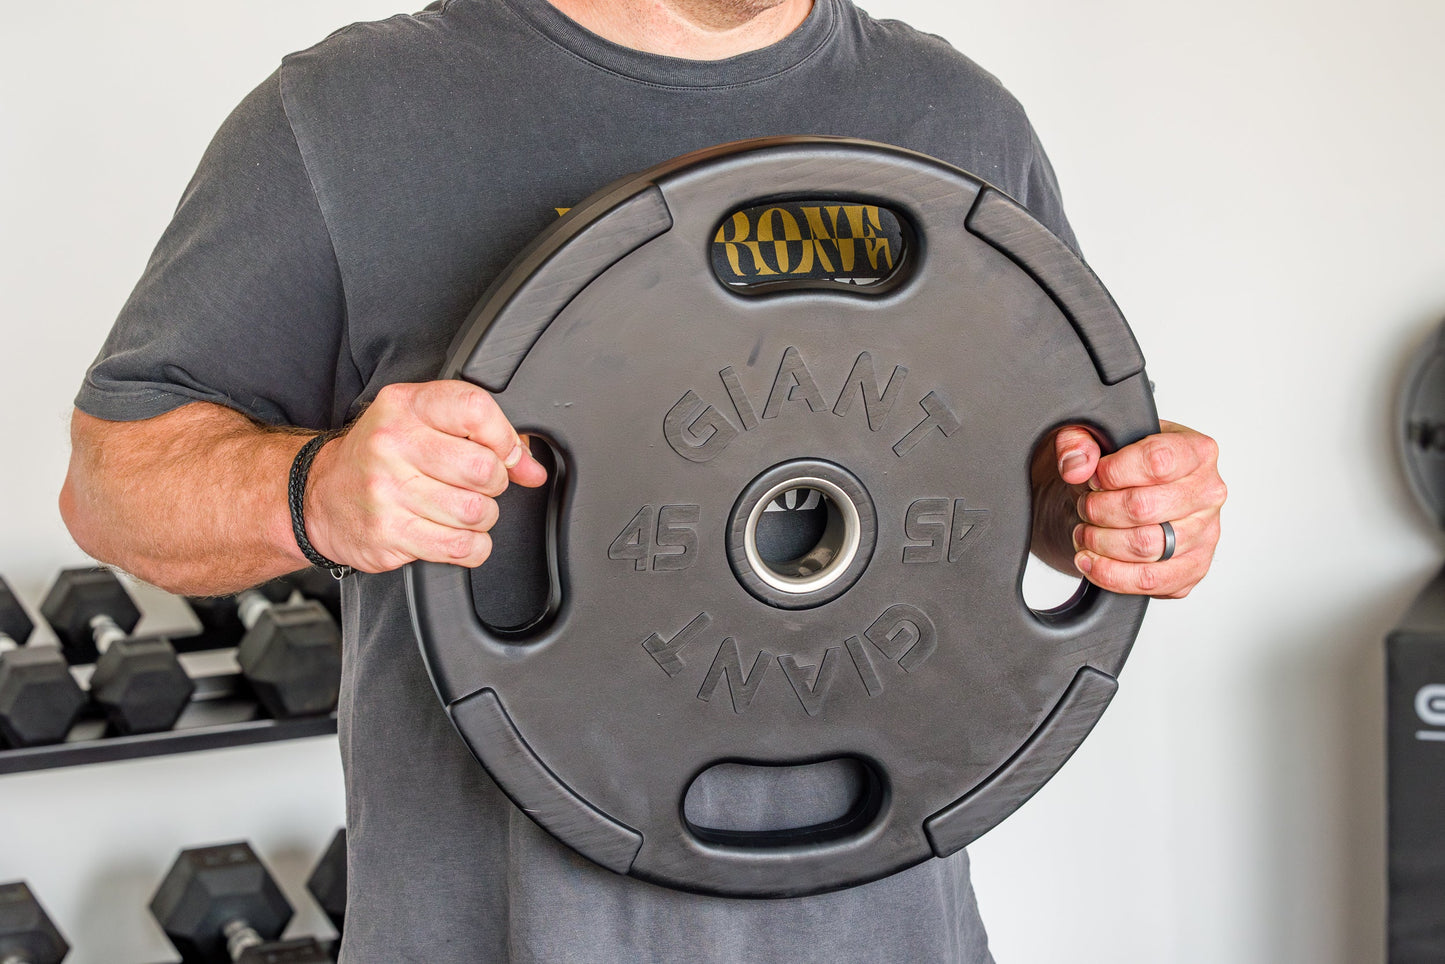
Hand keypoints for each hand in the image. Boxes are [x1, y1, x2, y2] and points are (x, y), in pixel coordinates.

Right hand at [303, 380, 547, 571]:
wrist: (321, 495)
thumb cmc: (380, 457)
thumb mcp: (423, 423)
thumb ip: (483, 436)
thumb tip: (532, 468)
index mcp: (405, 406)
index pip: (475, 409)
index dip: (503, 437)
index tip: (504, 452)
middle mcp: (392, 445)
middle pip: (483, 469)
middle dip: (494, 483)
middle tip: (477, 485)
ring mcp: (386, 492)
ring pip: (476, 513)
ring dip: (482, 517)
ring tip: (462, 510)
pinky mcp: (388, 534)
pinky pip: (460, 547)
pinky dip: (472, 546)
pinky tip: (456, 534)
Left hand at [1054, 420, 1224, 597]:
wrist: (1132, 496)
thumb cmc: (1122, 466)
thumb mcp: (1096, 436)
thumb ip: (1078, 439)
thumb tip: (1077, 467)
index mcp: (1196, 451)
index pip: (1157, 461)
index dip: (1113, 472)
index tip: (1094, 477)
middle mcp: (1208, 493)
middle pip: (1143, 507)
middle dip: (1098, 509)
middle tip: (1085, 506)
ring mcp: (1205, 534)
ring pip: (1144, 547)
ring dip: (1100, 542)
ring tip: (1084, 532)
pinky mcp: (1192, 568)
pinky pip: (1149, 580)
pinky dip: (1110, 574)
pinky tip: (1090, 560)